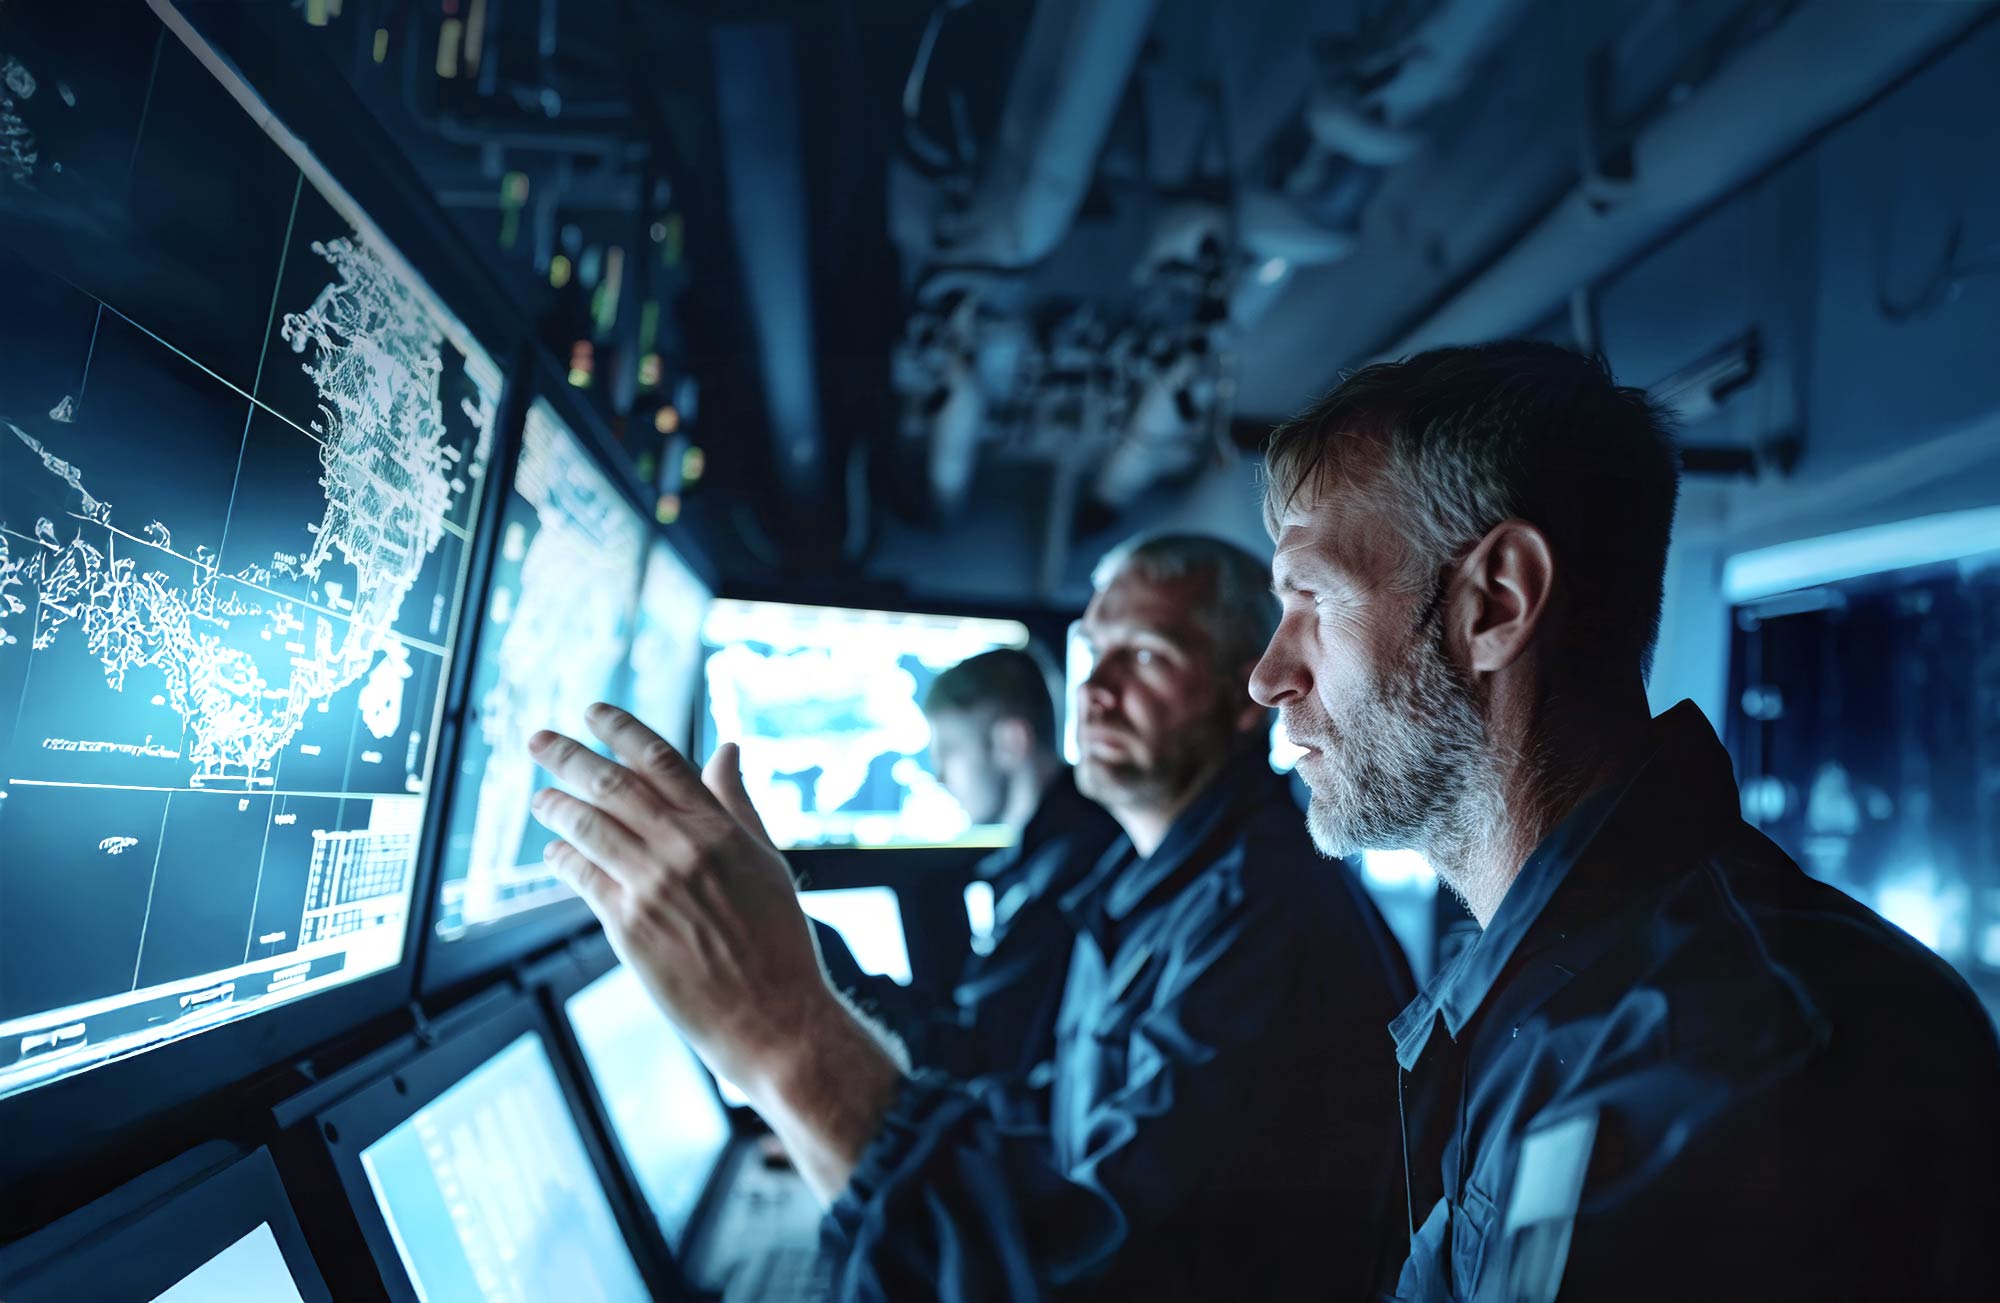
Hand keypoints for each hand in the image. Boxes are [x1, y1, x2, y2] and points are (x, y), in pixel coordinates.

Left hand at [527, 704, 899, 1199]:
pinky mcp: (629, 926)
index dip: (621, 729)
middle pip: (612, 784)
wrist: (773, 1016)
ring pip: (589, 826)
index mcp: (721, 828)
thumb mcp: (766, 860)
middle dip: (569, 755)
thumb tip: (727, 749)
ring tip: (539, 799)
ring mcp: (653, 886)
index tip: (593, 712)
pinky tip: (554, 852)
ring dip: (556, 806)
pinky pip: (583, 878)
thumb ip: (738, 803)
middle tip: (539, 739)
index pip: (661, 759)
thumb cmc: (777, 941)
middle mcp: (684, 849)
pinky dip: (563, 858)